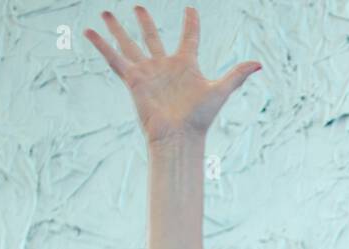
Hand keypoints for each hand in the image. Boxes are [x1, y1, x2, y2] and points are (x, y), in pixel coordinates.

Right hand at [85, 6, 260, 145]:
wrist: (180, 136)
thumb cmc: (200, 117)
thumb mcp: (221, 90)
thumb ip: (237, 74)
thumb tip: (259, 63)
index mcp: (186, 65)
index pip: (189, 38)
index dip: (191, 24)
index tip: (190, 10)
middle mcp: (164, 66)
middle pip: (152, 37)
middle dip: (144, 22)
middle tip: (137, 7)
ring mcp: (147, 72)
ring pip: (129, 44)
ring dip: (117, 29)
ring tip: (105, 13)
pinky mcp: (133, 79)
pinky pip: (114, 58)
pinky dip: (101, 45)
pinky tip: (89, 31)